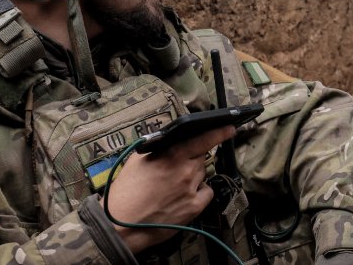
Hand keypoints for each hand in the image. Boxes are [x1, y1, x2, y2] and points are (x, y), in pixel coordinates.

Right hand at [106, 125, 234, 252]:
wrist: (122, 224)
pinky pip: (207, 192)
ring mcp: (192, 189)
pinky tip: (185, 196)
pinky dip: (200, 192)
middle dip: (192, 159)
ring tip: (174, 186)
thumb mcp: (137, 160)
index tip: (230, 128)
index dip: (219, 132)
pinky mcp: (194, 207)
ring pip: (202, 174)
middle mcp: (186, 170)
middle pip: (202, 157)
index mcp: (172, 155)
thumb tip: (167, 141)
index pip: (203, 139)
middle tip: (177, 169)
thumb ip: (157, 147)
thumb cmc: (126, 192)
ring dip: (194, 176)